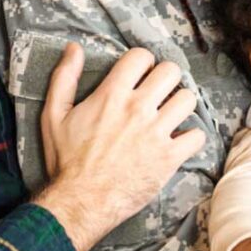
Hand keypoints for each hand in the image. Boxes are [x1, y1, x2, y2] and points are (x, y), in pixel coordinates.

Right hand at [33, 45, 205, 250]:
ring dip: (181, 104)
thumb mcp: (54, 115)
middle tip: (159, 92)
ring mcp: (156, 133)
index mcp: (112, 95)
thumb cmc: (66, 161)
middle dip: (166, 78)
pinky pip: (197, 136)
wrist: (80, 202)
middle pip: (171, 72)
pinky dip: (191, 137)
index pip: (142, 57)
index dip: (142, 62)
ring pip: (188, 100)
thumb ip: (64, 78)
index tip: (139, 74)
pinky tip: (179, 140)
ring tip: (171, 113)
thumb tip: (73, 48)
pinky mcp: (169, 158)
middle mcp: (138, 109)